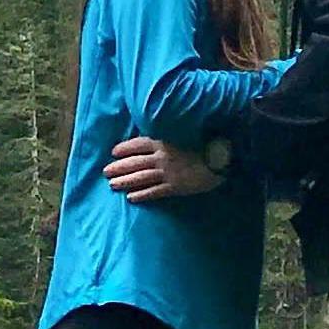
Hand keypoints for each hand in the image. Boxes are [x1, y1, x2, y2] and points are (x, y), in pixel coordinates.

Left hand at [106, 135, 222, 203]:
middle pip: (135, 162)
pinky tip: (131, 198)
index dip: (124, 148)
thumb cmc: (207, 140)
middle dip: (119, 167)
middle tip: (106, 172)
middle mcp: (162, 156)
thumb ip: (171, 133)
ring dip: (125, 181)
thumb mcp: (186, 130)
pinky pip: (154, 191)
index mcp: (164, 139)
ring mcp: (168, 172)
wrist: (223, 156)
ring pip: (140, 177)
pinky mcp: (175, 186)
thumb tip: (158, 132)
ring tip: (112, 185)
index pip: (138, 144)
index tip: (114, 152)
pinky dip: (142, 195)